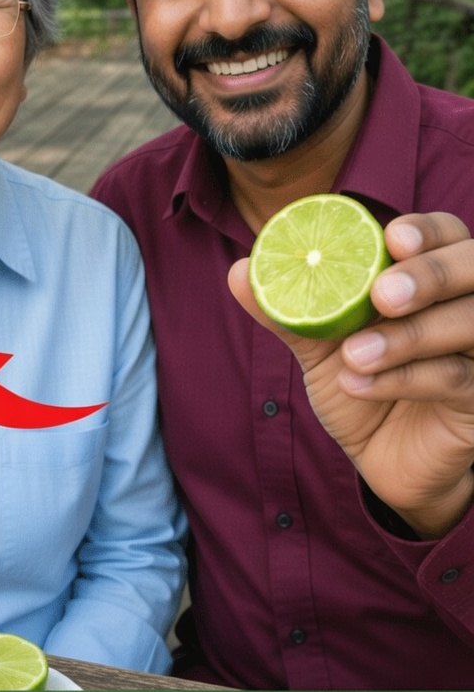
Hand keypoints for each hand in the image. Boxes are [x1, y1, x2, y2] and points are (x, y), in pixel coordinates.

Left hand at [228, 213, 473, 539]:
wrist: (381, 459)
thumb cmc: (361, 382)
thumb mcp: (319, 345)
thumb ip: (288, 308)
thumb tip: (240, 269)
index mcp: (433, 277)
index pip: (447, 233)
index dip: (427, 231)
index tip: (393, 238)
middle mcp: (468, 304)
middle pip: (473, 268)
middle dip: (430, 276)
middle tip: (382, 295)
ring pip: (468, 324)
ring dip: (408, 337)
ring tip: (354, 355)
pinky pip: (456, 380)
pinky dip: (404, 379)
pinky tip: (360, 385)